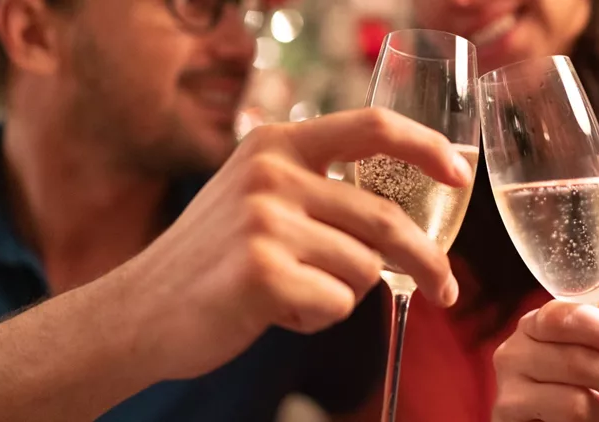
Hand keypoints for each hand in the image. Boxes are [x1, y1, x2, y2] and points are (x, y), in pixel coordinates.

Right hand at [131, 108, 472, 380]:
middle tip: (446, 289)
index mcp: (276, 145)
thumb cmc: (211, 257)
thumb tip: (399, 216)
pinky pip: (336, 305)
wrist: (139, 310)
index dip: (425, 147)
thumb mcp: (256, 197)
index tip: (459, 174)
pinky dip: (318, 318)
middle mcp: (271, 175)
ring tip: (291, 291)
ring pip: (363, 269)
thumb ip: (318, 190)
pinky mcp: (261, 273)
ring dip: (341, 292)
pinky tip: (276, 311)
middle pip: (384, 218)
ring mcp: (264, 222)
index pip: (371, 127)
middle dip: (427, 261)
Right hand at [492, 297, 598, 421]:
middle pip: (574, 360)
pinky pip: (569, 419)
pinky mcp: (509, 415)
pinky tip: (586, 421)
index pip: (558, 317)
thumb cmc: (568, 388)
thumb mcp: (587, 354)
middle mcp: (512, 352)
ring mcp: (508, 387)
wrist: (543, 419)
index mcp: (531, 327)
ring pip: (575, 398)